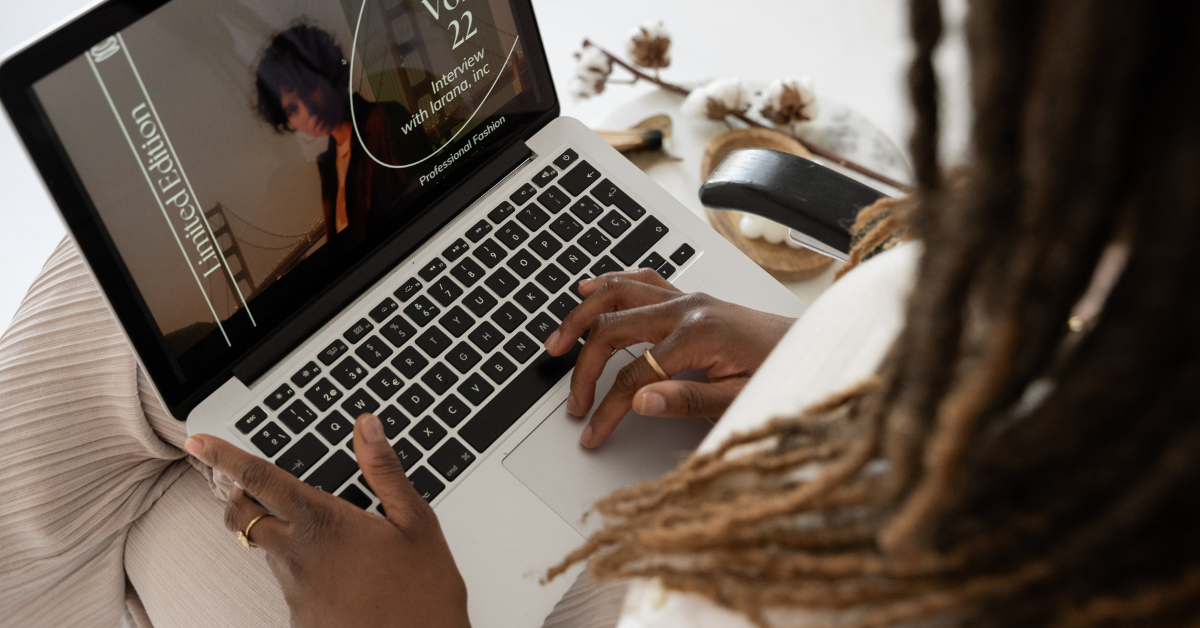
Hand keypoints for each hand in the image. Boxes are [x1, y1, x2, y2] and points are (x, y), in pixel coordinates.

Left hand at [185, 415, 469, 627]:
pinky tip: (343, 576)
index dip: (224, 455)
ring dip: (279, 535)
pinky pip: (290, 585)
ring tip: (329, 537)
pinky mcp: (299, 618)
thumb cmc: (424, 589)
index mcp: (323, 522)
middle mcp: (298, 556)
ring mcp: (294, 591)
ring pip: (267, 552)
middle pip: (242, 518)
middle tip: (254, 487)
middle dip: (239, 497)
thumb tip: (367, 426)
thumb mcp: (415, 520)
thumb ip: (383, 469)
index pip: (259, 479)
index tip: (198, 441)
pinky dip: (305, 572)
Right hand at [543, 268, 794, 447]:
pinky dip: (610, 284)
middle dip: (584, 366)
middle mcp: (688, 308)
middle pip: (613, 328)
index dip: (607, 408)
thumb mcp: (739, 397)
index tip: (593, 432)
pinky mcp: (691, 297)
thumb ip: (687, 400)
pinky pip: (641, 281)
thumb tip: (639, 403)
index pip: (634, 375)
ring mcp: (687, 297)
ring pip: (619, 293)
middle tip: (572, 399)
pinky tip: (589, 288)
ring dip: (582, 314)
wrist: (812, 348)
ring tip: (557, 340)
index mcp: (698, 334)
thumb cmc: (782, 372)